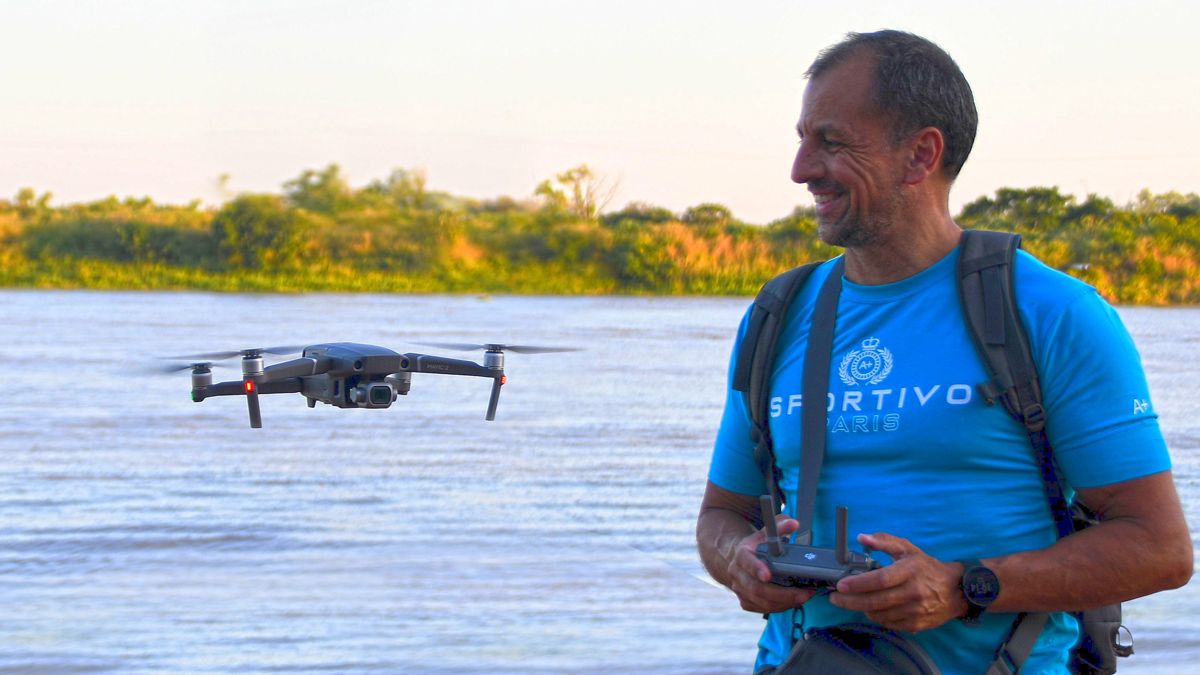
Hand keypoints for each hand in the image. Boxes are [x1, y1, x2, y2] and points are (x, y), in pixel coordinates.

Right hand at [725, 514, 815, 613]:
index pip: (747, 563)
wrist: (735, 558)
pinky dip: (779, 607)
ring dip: (784, 603)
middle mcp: (738, 575)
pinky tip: (792, 602)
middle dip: (782, 594)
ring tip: (804, 597)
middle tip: (803, 593)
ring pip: (761, 602)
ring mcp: (740, 590)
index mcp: (741, 555)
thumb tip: (794, 523)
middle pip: (756, 589)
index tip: (768, 575)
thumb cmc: (755, 546)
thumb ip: (779, 526)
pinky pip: (763, 609)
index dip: (757, 569)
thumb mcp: (765, 533)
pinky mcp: (746, 601)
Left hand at [829, 532, 966, 632]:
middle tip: (835, 598)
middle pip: (876, 601)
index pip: (880, 580)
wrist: (956, 591)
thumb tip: (861, 537)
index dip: (858, 584)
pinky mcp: (916, 624)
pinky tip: (870, 609)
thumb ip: (884, 541)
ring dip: (861, 609)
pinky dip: (875, 617)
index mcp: (909, 571)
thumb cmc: (927, 567)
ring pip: (879, 615)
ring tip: (852, 601)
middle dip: (850, 601)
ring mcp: (915, 611)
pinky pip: (888, 623)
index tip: (841, 585)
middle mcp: (913, 593)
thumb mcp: (907, 549)